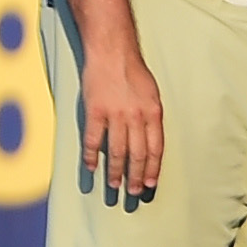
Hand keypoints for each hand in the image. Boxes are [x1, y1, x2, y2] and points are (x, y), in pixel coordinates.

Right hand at [75, 33, 167, 207]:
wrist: (113, 53)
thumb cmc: (134, 73)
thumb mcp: (152, 95)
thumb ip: (151, 118)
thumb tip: (151, 141)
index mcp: (154, 113)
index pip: (155, 148)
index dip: (152, 168)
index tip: (150, 185)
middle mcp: (136, 117)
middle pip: (137, 153)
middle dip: (135, 176)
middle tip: (133, 193)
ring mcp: (115, 115)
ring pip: (116, 151)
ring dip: (115, 171)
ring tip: (114, 187)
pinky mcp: (94, 111)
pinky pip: (92, 139)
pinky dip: (91, 156)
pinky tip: (91, 168)